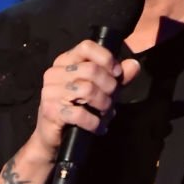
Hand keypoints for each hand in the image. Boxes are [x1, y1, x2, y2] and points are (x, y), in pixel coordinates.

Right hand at [26, 39, 140, 160]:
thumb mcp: (102, 90)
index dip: (106, 58)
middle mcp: (55, 72)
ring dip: (104, 105)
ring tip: (105, 114)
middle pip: (91, 70)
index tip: (117, 73)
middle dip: (109, 87)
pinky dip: (94, 122)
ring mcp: (50, 91)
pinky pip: (80, 113)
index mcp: (66, 61)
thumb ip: (117, 77)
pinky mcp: (50, 110)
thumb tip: (134, 64)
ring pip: (88, 90)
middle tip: (111, 101)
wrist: (55, 136)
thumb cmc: (78, 108)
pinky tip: (98, 127)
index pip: (86, 47)